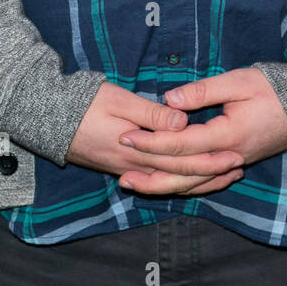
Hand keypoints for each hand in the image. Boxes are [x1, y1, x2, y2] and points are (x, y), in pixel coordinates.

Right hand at [65, 81, 246, 194]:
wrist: (49, 119)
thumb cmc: (85, 104)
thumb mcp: (119, 101)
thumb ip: (152, 115)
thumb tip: (182, 122)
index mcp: (137, 152)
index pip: (181, 162)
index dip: (210, 160)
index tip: (234, 154)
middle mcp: (134, 168)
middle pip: (180, 178)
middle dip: (211, 174)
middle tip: (238, 167)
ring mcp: (127, 171)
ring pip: (170, 184)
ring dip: (198, 182)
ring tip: (223, 176)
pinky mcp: (122, 168)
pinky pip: (157, 181)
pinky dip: (178, 182)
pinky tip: (189, 179)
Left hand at [114, 67, 286, 194]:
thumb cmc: (272, 89)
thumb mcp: (237, 81)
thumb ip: (203, 91)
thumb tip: (169, 99)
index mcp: (227, 136)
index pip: (181, 145)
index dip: (151, 142)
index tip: (126, 136)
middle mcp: (229, 157)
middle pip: (183, 174)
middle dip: (150, 173)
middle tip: (120, 173)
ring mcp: (234, 164)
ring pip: (193, 184)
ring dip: (162, 186)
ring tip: (135, 185)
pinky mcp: (235, 164)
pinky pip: (205, 183)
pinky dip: (184, 187)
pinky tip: (166, 185)